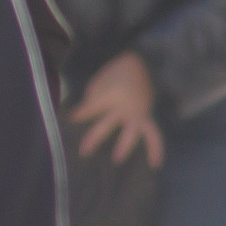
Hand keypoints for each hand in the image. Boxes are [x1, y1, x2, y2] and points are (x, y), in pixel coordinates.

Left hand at [70, 53, 164, 167]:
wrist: (144, 62)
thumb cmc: (117, 71)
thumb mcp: (98, 82)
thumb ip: (91, 101)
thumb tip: (81, 117)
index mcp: (110, 95)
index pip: (90, 109)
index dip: (79, 114)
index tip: (70, 120)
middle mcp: (124, 107)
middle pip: (106, 125)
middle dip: (94, 137)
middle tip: (83, 152)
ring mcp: (137, 113)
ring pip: (131, 133)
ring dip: (124, 146)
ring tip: (117, 159)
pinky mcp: (146, 117)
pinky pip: (153, 134)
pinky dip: (156, 149)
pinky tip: (155, 164)